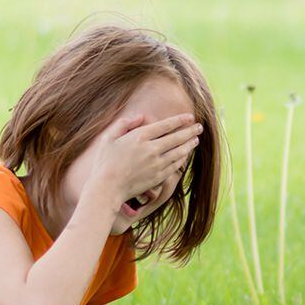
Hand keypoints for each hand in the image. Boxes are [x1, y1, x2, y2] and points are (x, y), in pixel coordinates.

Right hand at [76, 112, 200, 219]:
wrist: (107, 188)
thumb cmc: (104, 162)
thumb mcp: (108, 137)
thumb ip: (124, 123)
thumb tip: (141, 116)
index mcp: (139, 137)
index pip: (165, 125)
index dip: (179, 120)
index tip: (190, 117)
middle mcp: (151, 149)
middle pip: (176, 138)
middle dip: (190, 131)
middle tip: (199, 127)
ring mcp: (156, 164)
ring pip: (179, 152)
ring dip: (189, 144)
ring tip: (196, 139)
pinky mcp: (158, 177)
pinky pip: (175, 166)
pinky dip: (182, 159)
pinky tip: (185, 155)